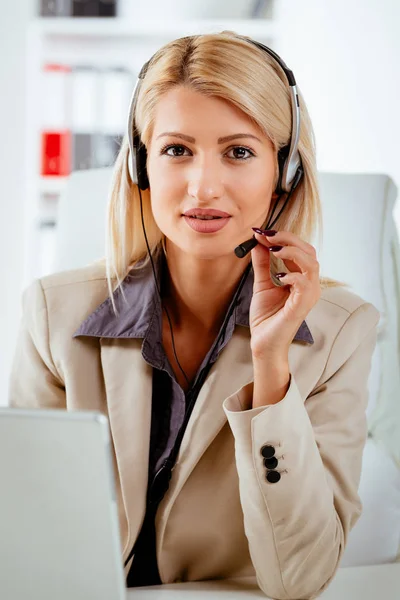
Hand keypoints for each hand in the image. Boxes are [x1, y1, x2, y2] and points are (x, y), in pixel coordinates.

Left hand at [249, 229, 320, 359]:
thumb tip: (258, 242)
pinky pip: (304, 283)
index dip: (281, 237)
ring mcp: (308, 295)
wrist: (264, 343)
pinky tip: (278, 275)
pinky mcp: (303, 305)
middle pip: (309, 251)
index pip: (299, 249)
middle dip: (288, 239)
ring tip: (273, 249)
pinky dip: (291, 274)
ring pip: (311, 263)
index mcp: (301, 278)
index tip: (261, 231)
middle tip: (267, 235)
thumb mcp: (262, 284)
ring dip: (291, 251)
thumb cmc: (266, 317)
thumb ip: (262, 264)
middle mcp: (309, 284)